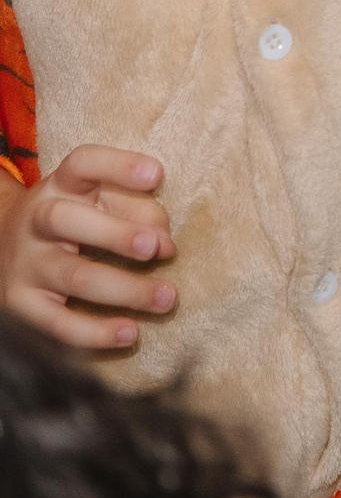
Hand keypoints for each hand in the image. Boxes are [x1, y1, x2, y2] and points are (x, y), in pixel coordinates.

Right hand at [0, 145, 174, 348]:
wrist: (5, 247)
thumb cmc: (80, 219)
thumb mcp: (104, 203)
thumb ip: (141, 211)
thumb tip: (166, 245)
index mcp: (63, 185)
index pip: (84, 163)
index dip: (119, 165)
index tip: (157, 175)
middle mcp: (37, 219)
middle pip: (69, 220)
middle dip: (116, 234)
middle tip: (157, 249)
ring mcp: (26, 263)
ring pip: (74, 276)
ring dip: (126, 289)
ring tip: (167, 297)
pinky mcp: (22, 303)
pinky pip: (57, 323)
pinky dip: (95, 332)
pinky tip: (129, 333)